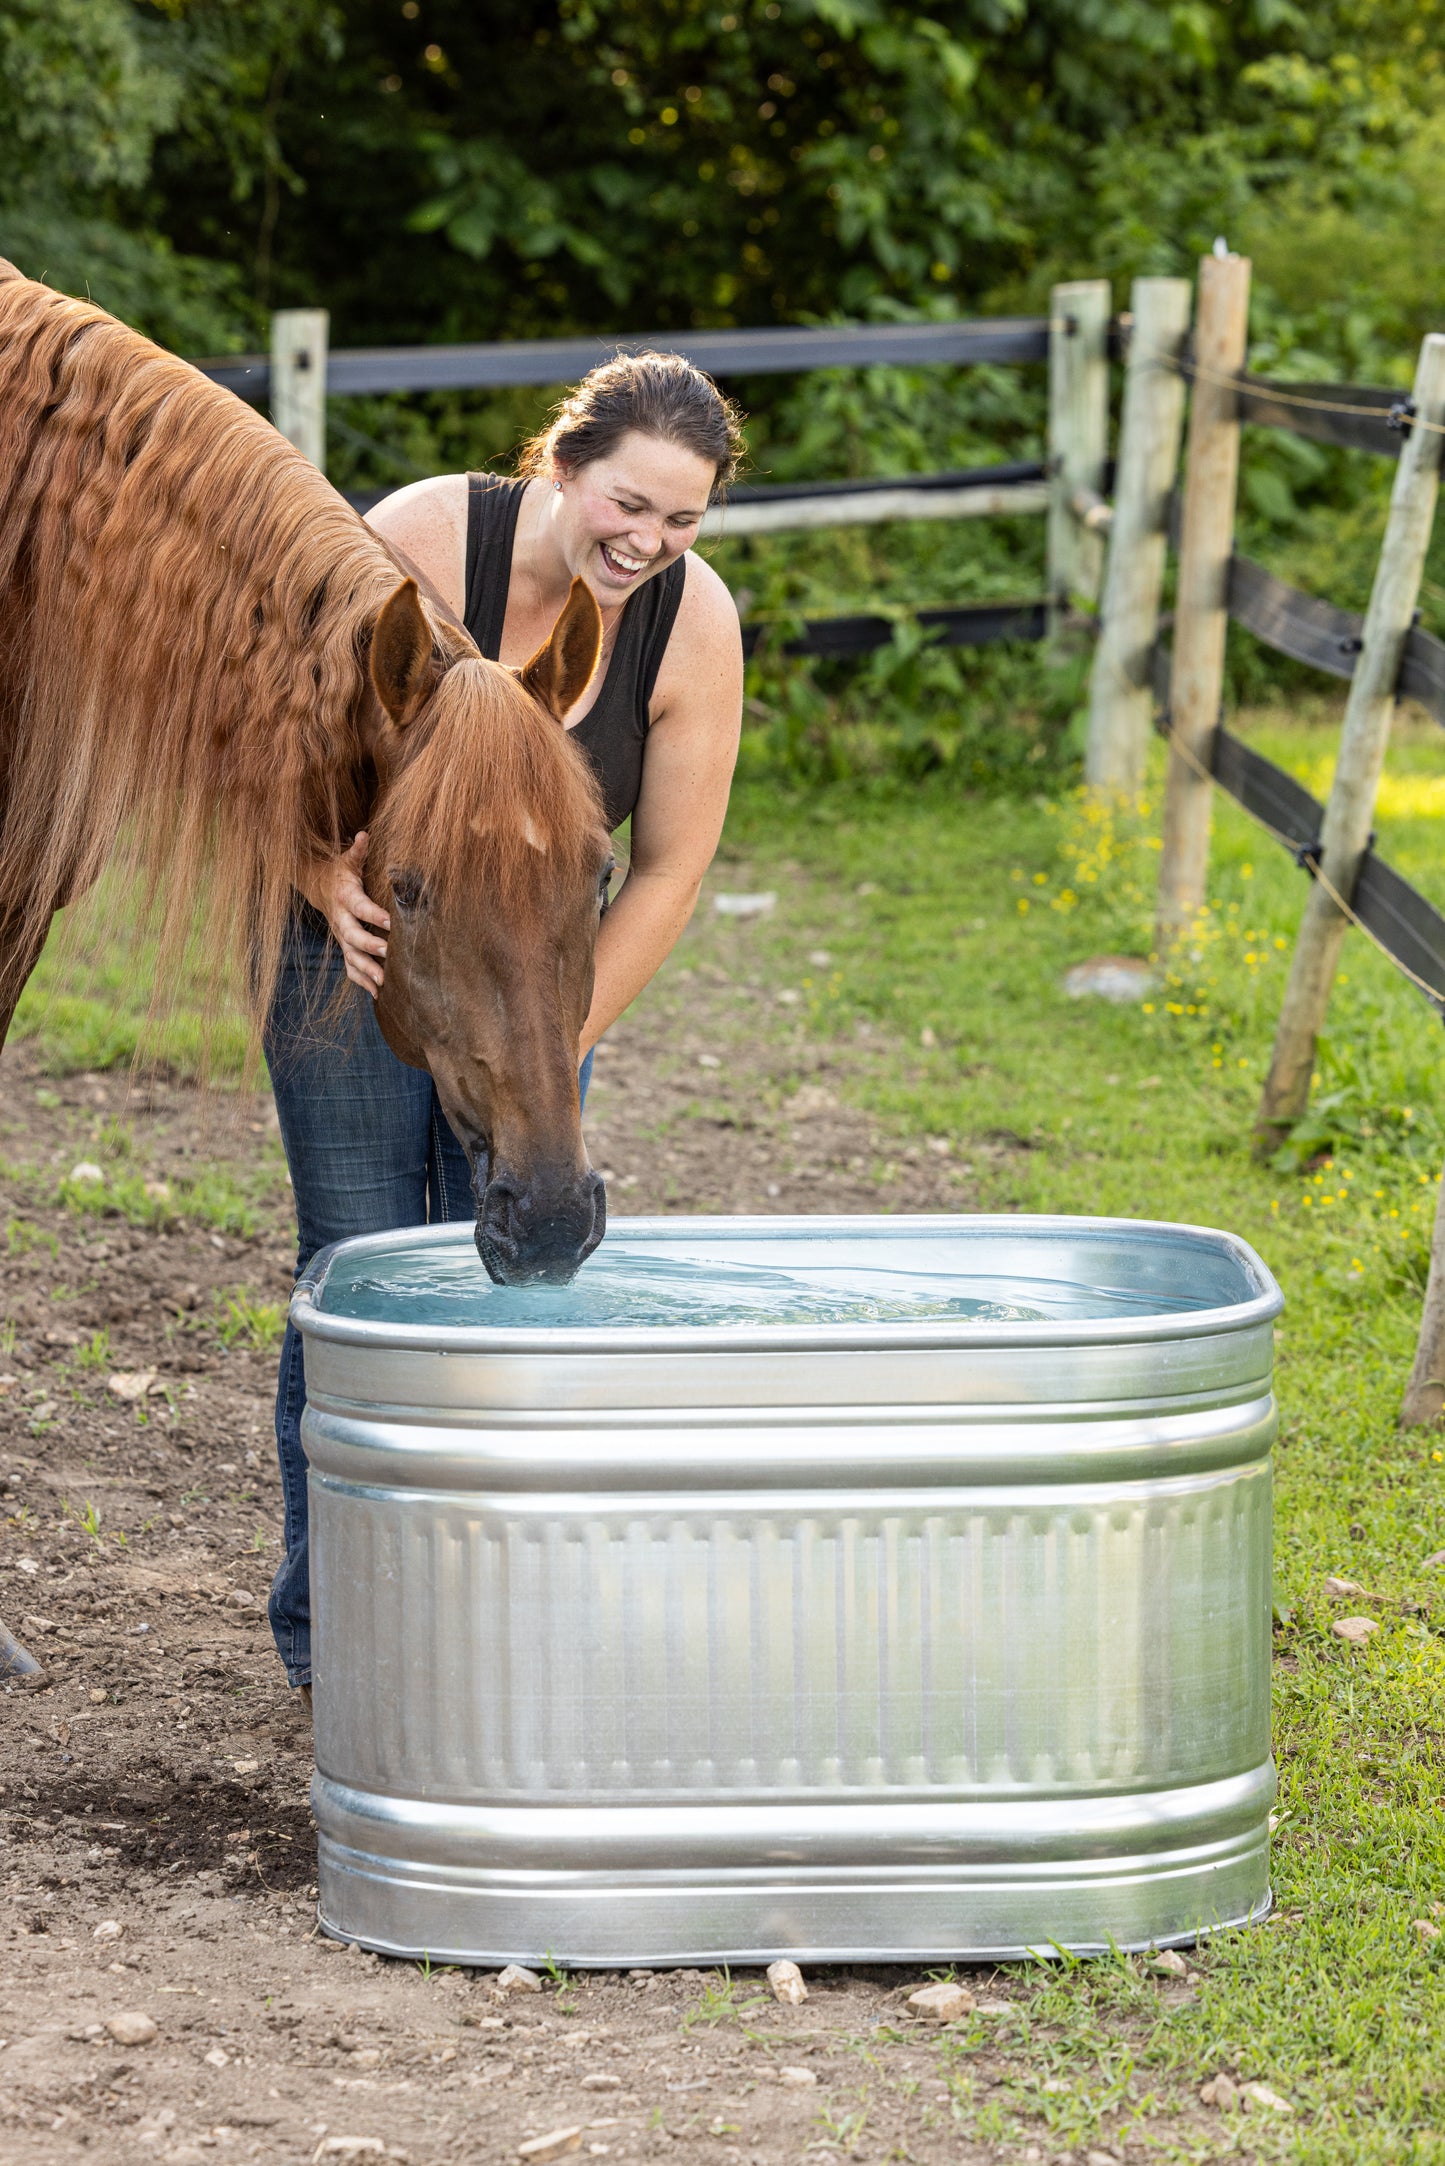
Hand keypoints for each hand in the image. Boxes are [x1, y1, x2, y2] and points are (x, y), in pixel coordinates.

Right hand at [303, 831, 390, 996]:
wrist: (317, 887)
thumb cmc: (340, 872)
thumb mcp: (347, 860)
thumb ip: (359, 850)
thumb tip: (365, 834)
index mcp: (345, 896)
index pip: (360, 906)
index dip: (374, 914)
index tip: (392, 922)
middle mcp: (341, 919)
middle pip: (353, 935)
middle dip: (370, 945)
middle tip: (389, 953)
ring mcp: (341, 935)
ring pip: (351, 956)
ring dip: (367, 970)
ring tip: (384, 982)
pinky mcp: (344, 946)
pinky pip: (350, 967)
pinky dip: (362, 981)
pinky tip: (378, 993)